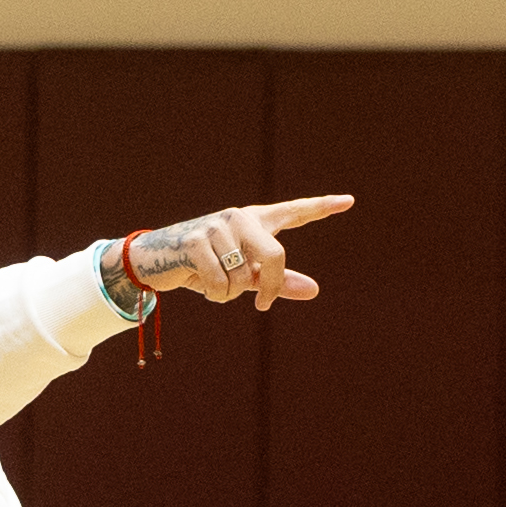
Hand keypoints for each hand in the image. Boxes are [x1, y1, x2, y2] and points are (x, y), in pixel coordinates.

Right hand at [124, 193, 350, 313]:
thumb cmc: (206, 266)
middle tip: (263, 304)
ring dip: (230, 294)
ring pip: (243, 277)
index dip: (322, 207)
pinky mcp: (197, 241)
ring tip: (214, 284)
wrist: (156, 259)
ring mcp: (218, 227)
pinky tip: (202, 287)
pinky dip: (215, 295)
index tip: (349, 201)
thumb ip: (278, 282)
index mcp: (256, 222)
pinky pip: (220, 283)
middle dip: (271, 286)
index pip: (294, 212)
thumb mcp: (245, 277)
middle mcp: (240, 218)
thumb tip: (314, 290)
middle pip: (275, 255)